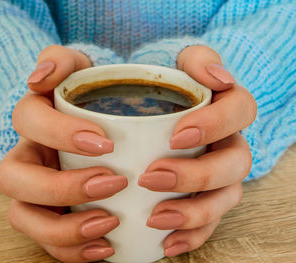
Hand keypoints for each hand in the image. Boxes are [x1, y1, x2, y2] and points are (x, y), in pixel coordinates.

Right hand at [0, 45, 127, 262]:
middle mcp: (26, 157)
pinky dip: (74, 250)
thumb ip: (60, 61)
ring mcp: (34, 192)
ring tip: (109, 224)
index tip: (106, 142)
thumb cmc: (90, 98)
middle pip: (15, 179)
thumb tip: (40, 77)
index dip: (59, 133)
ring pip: (25, 218)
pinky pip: (48, 242)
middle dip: (61, 187)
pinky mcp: (50, 217)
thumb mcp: (79, 70)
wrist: (100, 122)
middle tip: (112, 182)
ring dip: (65, 228)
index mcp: (32, 121)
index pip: (28, 120)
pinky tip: (107, 245)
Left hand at [138, 46, 256, 256]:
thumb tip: (217, 78)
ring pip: (224, 200)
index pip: (240, 111)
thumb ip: (198, 61)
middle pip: (234, 165)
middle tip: (153, 177)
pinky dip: (190, 235)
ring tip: (155, 218)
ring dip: (193, 213)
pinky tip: (165, 242)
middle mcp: (231, 145)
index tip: (176, 135)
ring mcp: (222, 177)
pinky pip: (209, 223)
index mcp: (229, 110)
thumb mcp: (181, 66)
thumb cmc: (171, 90)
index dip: (215, 124)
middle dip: (197, 175)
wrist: (162, 110)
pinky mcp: (207, 199)